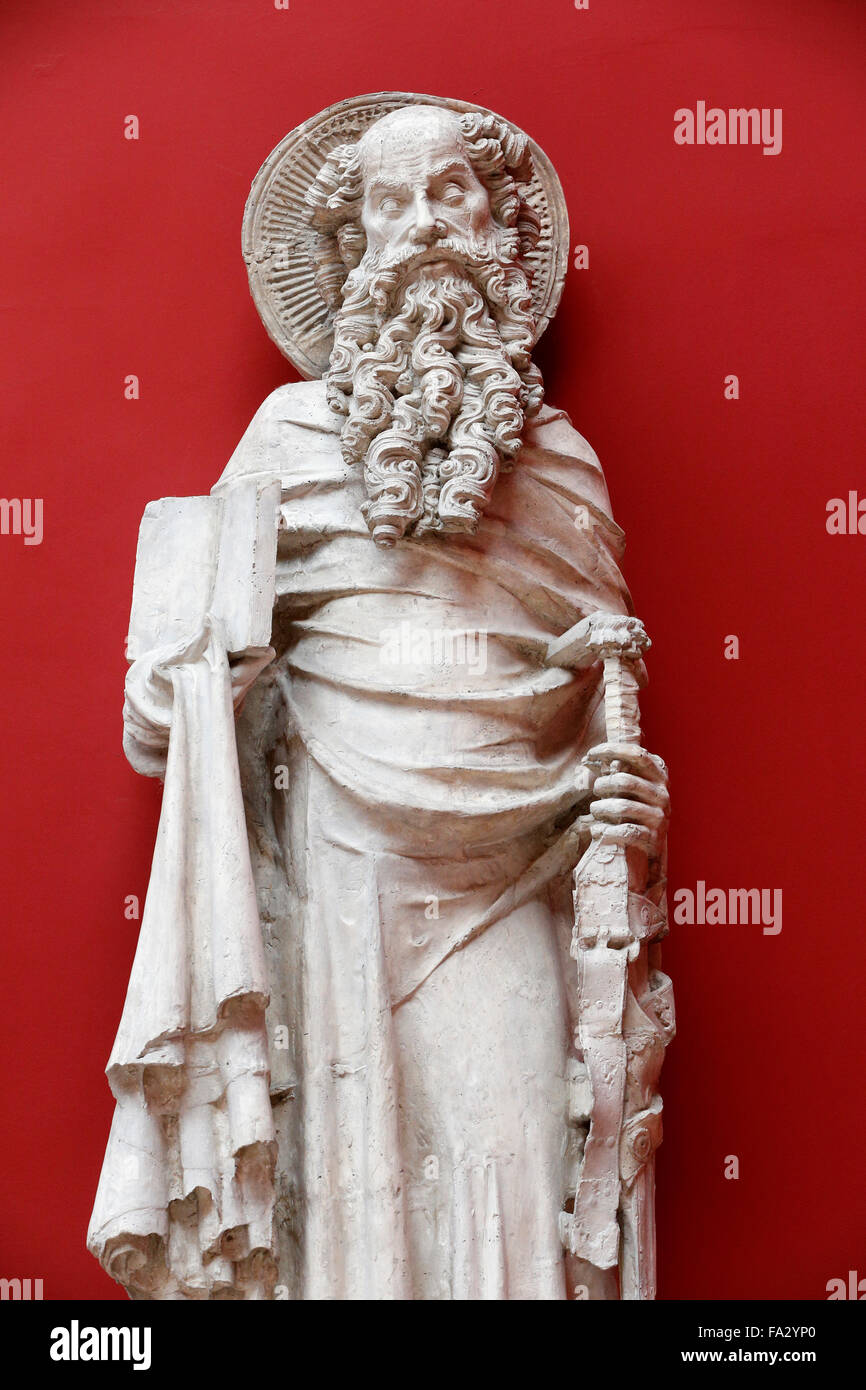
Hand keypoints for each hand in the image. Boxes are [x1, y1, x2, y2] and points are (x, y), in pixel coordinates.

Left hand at [584, 742, 668, 860]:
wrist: (650, 843)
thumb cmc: (635, 806)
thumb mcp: (631, 785)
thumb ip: (616, 770)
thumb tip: (587, 759)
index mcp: (658, 775)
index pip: (637, 754)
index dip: (612, 750)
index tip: (590, 753)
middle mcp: (661, 794)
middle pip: (625, 781)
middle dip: (602, 784)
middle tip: (595, 789)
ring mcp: (658, 816)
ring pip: (622, 807)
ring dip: (600, 808)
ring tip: (594, 810)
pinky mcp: (652, 837)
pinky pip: (625, 831)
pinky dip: (606, 831)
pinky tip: (596, 830)